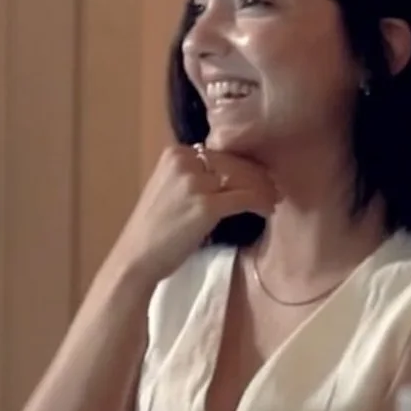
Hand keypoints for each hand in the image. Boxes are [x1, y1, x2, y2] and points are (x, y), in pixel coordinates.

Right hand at [113, 144, 276, 286]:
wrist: (136, 257)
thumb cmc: (153, 230)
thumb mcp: (169, 190)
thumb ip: (192, 177)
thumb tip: (229, 176)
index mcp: (175, 154)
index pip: (219, 154)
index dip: (242, 165)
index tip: (258, 176)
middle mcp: (185, 162)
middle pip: (234, 163)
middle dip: (257, 176)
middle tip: (274, 188)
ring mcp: (195, 183)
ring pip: (243, 179)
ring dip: (264, 189)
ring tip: (273, 200)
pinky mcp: (207, 206)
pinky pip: (246, 198)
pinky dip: (261, 204)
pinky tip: (268, 211)